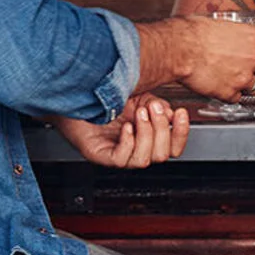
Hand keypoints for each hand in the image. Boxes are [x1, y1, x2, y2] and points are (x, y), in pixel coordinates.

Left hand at [54, 93, 189, 167]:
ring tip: (138, 114)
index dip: (181, 133)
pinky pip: (121, 160)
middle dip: (162, 130)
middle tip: (152, 109)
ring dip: (146, 135)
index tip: (181, 114)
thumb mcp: (139, 97)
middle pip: (163, 155)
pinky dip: (128, 142)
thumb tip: (173, 115)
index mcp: (145, 138)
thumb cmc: (103, 98)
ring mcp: (117, 154)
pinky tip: (126, 127)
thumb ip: (158, 105)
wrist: (73, 94)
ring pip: (144, 160)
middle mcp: (133, 149)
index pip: (173, 148)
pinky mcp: (100, 155)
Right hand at [147, 17, 254, 100]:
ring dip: (248, 86)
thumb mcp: (221, 23)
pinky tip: (220, 88)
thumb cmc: (192, 32)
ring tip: (234, 81)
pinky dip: (230, 95)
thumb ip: (236, 34)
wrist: (179, 49)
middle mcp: (253, 58)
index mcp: (253, 37)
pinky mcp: (229, 92)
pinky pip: (236, 98)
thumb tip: (234, 36)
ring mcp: (243, 77)